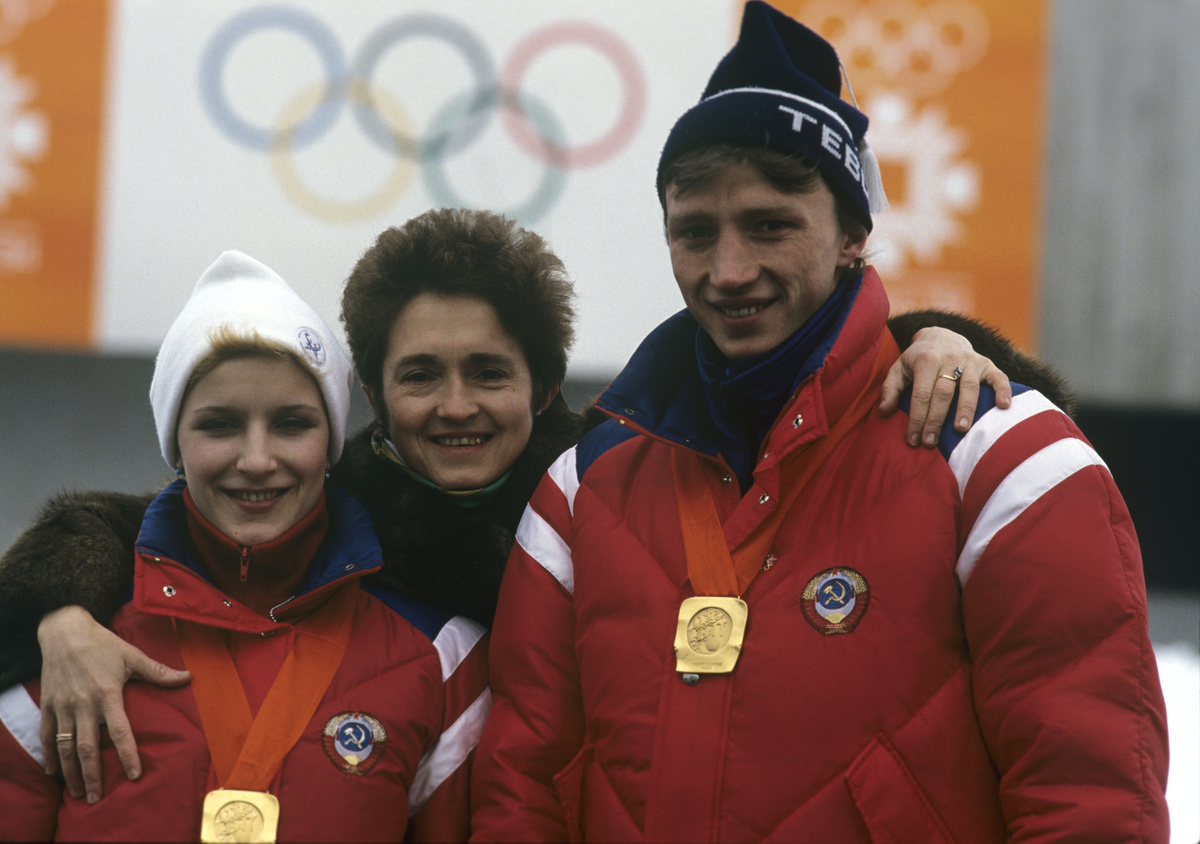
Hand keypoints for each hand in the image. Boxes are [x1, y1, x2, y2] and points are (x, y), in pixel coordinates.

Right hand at [36, 606, 189, 802]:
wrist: (65, 631)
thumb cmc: (103, 643)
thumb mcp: (133, 655)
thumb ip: (158, 671)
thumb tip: (188, 677)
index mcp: (108, 694)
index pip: (120, 731)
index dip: (128, 754)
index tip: (134, 774)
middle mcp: (84, 704)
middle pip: (88, 748)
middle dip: (93, 775)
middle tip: (97, 798)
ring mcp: (64, 706)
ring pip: (65, 747)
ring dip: (71, 772)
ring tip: (77, 792)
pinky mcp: (48, 705)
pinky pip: (46, 736)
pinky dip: (49, 756)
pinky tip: (54, 772)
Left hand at [879, 326, 1012, 446]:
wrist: (942, 335)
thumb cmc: (917, 360)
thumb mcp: (899, 368)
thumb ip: (890, 388)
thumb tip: (884, 411)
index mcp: (926, 359)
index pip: (921, 394)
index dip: (916, 418)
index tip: (913, 440)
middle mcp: (949, 358)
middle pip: (943, 393)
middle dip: (936, 419)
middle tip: (930, 442)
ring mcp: (970, 360)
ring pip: (969, 387)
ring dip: (966, 409)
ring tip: (960, 430)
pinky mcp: (987, 364)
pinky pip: (998, 377)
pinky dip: (1002, 390)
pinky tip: (1003, 406)